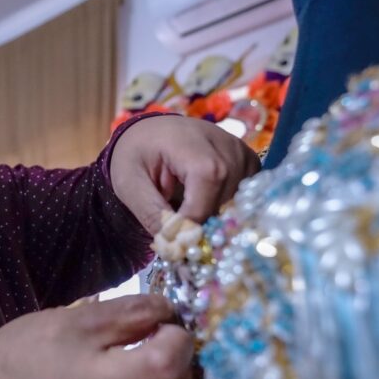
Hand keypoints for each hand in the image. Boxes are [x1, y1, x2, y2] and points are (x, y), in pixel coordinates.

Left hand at [109, 115, 259, 232]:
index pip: (206, 200)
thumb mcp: (129, 184)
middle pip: (225, 206)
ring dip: (213, 217)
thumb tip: (176, 246)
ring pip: (238, 207)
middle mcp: (228, 147)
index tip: (172, 240)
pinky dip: (226, 208)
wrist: (150, 131)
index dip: (191, 227)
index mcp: (195, 147)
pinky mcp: (250, 162)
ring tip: (187, 206)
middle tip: (176, 226)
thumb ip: (152, 213)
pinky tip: (204, 200)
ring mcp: (243, 154)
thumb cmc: (136, 154)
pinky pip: (246, 199)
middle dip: (201, 224)